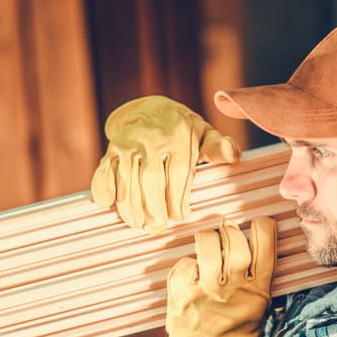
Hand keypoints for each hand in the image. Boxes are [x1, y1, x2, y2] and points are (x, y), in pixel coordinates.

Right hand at [91, 95, 239, 233]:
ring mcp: (128, 144)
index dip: (178, 198)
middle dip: (153, 208)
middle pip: (151, 179)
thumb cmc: (179, 129)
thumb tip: (232, 154)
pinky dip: (104, 188)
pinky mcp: (110, 150)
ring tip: (138, 224)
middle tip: (157, 228)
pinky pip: (104, 171)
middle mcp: (151, 138)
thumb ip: (218, 147)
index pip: (178, 172)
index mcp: (178, 135)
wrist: (145, 108)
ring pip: (127, 179)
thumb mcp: (203, 133)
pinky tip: (110, 204)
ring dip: (130, 206)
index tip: (180, 216)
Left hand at [161, 217, 276, 336]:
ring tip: (207, 242)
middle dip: (230, 230)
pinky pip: (184, 264)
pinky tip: (191, 272)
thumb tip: (256, 246)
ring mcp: (207, 290)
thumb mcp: (258, 309)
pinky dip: (186, 264)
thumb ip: (258, 280)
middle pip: (235, 241)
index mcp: (257, 290)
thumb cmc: (233, 333)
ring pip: (207, 245)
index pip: (266, 247)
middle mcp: (233, 287)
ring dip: (207, 239)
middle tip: (226, 231)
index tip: (258, 223)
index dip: (263, 227)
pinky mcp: (183, 293)